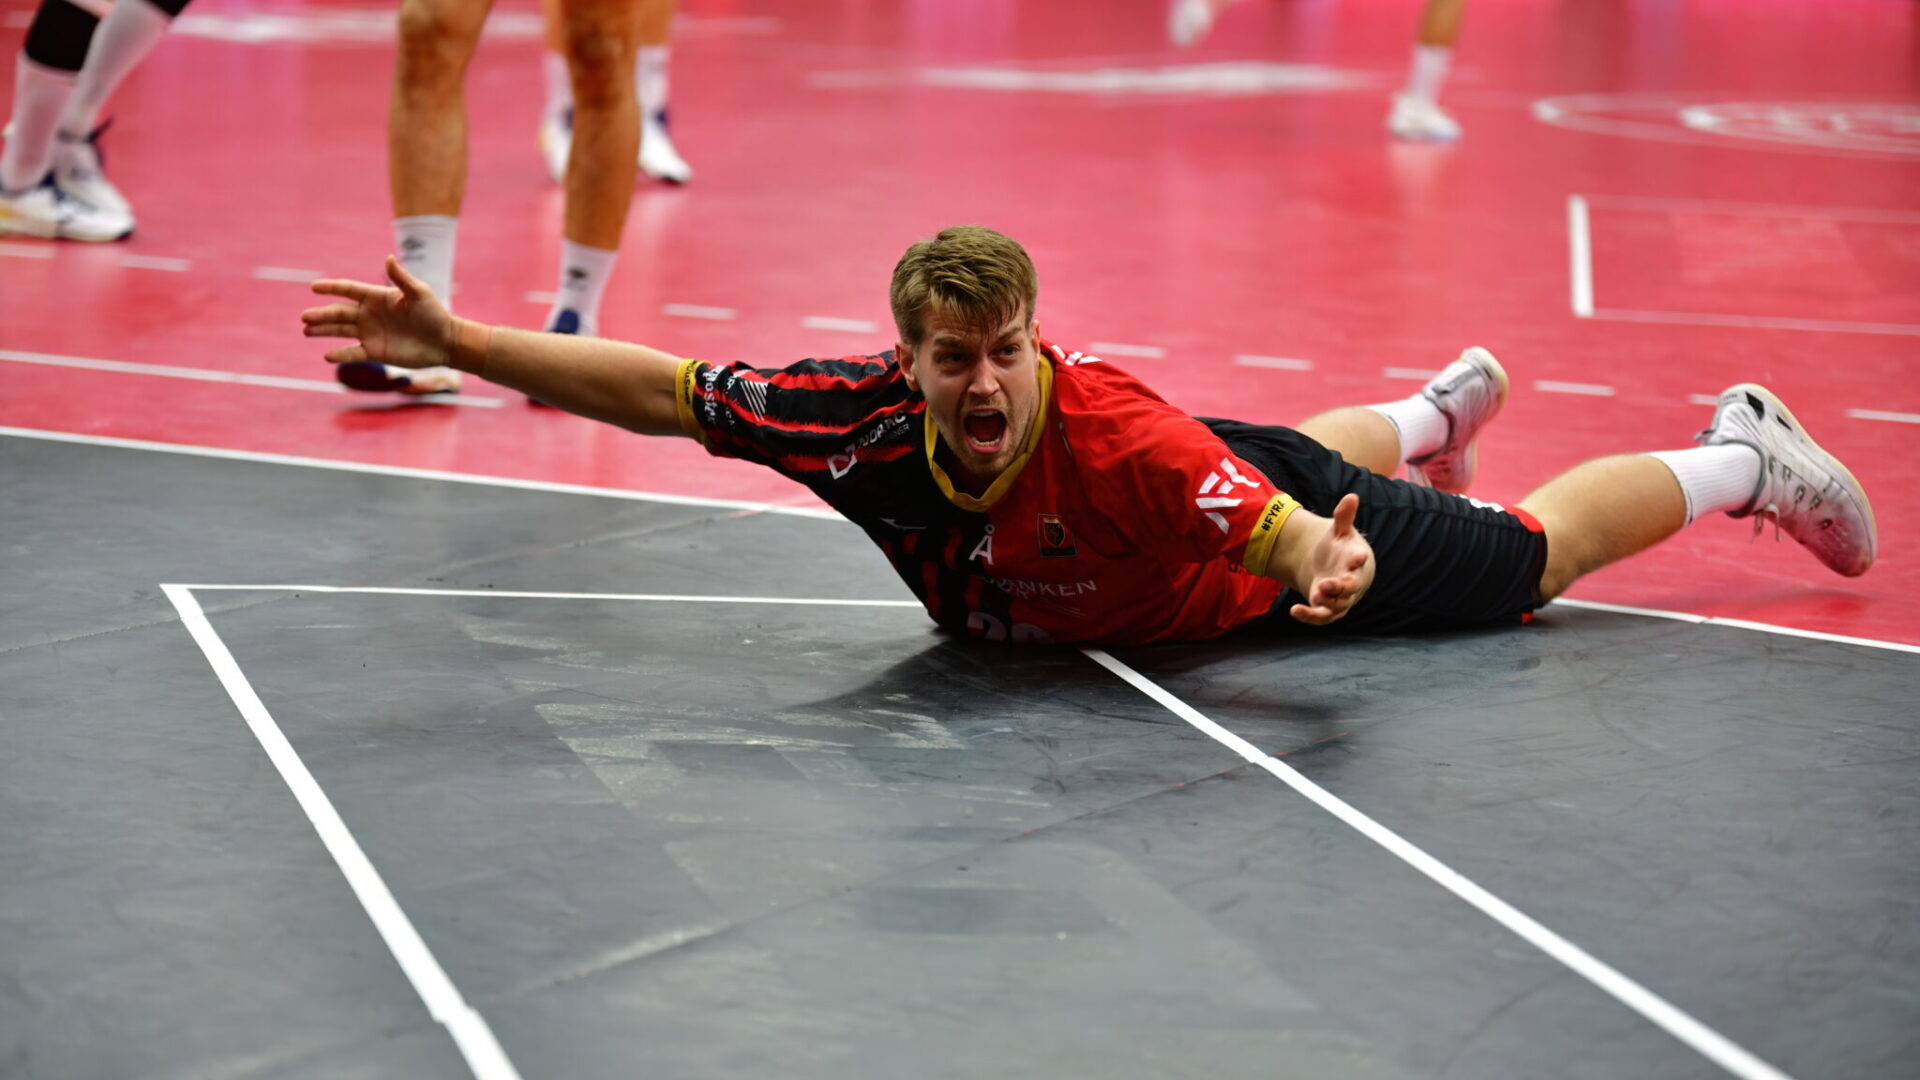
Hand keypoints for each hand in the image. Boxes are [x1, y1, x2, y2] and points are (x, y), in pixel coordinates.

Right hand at [302, 255, 456, 370]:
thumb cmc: (434, 314)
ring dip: (322, 330)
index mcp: (376, 297)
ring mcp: (370, 333)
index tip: (314, 287)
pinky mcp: (374, 351)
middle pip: (339, 312)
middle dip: (321, 314)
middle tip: (305, 317)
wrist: (444, 341)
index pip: (348, 289)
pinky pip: (353, 353)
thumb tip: (389, 258)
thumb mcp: (419, 293)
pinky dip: (341, 355)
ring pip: (340, 331)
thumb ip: (401, 278)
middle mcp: (369, 314)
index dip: (331, 288)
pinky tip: (327, 355)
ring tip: (306, 330)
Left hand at [1289, 493, 1374, 625]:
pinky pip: (1321, 616)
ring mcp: (1341, 598)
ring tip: (1314, 596)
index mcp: (1357, 562)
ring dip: (1326, 602)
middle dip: (1339, 587)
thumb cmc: (1341, 549)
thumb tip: (1351, 496)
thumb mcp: (1340, 531)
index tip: (1358, 556)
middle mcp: (1352, 582)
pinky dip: (1309, 616)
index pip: (1360, 561)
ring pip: (1337, 605)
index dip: (1359, 559)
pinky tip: (1295, 611)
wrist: (1339, 570)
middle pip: (1350, 588)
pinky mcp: (1328, 609)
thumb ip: (1344, 517)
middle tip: (1326, 584)